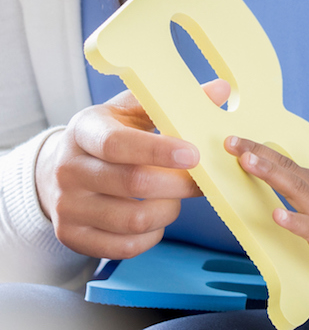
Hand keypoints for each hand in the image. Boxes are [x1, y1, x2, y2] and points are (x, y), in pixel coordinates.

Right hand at [34, 79, 229, 258]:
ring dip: (169, 210)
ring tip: (177, 195)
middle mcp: (69, 169)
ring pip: (132, 219)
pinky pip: (123, 247)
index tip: (194, 154)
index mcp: (84, 130)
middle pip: (132, 183)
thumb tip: (222, 89)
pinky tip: (159, 217)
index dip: (159, 150)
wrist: (60, 167)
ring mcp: (67, 206)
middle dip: (178, 183)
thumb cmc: (108, 133)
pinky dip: (152, 235)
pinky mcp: (71, 236)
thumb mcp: (131, 109)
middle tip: (202, 178)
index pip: (118, 143)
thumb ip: (172, 102)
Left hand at [226, 137, 308, 329]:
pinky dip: (294, 221)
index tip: (238, 142)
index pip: (289, 164)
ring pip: (295, 190)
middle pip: (286, 170)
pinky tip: (277, 215)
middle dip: (258, 156)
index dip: (263, 153)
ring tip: (247, 162)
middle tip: (231, 142)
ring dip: (270, 175)